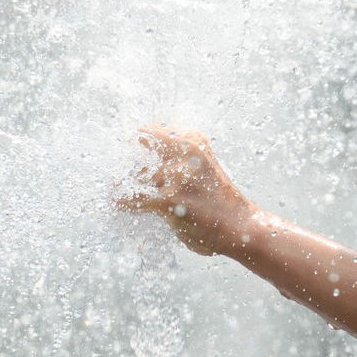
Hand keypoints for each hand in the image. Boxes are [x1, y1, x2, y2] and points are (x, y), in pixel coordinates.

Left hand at [119, 125, 261, 255]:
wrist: (242, 225)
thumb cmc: (221, 199)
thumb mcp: (205, 165)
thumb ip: (182, 157)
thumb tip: (149, 149)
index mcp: (195, 142)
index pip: (153, 130)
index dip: (137, 135)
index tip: (126, 140)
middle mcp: (185, 153)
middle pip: (140, 150)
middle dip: (127, 158)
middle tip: (116, 165)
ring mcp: (177, 176)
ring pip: (137, 174)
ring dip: (124, 181)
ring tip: (114, 184)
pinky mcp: (169, 200)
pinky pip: (134, 199)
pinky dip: (123, 201)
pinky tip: (117, 201)